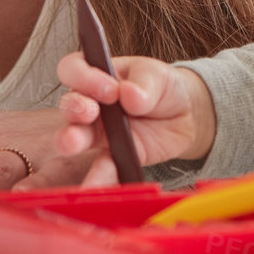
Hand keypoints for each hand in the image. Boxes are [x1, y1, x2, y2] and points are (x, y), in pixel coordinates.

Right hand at [54, 53, 216, 183]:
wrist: (184, 116)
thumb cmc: (163, 87)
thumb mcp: (158, 76)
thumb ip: (144, 84)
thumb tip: (130, 94)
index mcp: (97, 75)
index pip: (73, 69)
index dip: (83, 77)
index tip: (109, 88)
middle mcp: (90, 103)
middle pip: (69, 104)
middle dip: (74, 108)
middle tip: (90, 112)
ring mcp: (97, 132)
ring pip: (74, 137)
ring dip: (71, 140)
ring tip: (73, 143)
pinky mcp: (111, 156)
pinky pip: (100, 168)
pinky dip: (97, 177)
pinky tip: (94, 185)